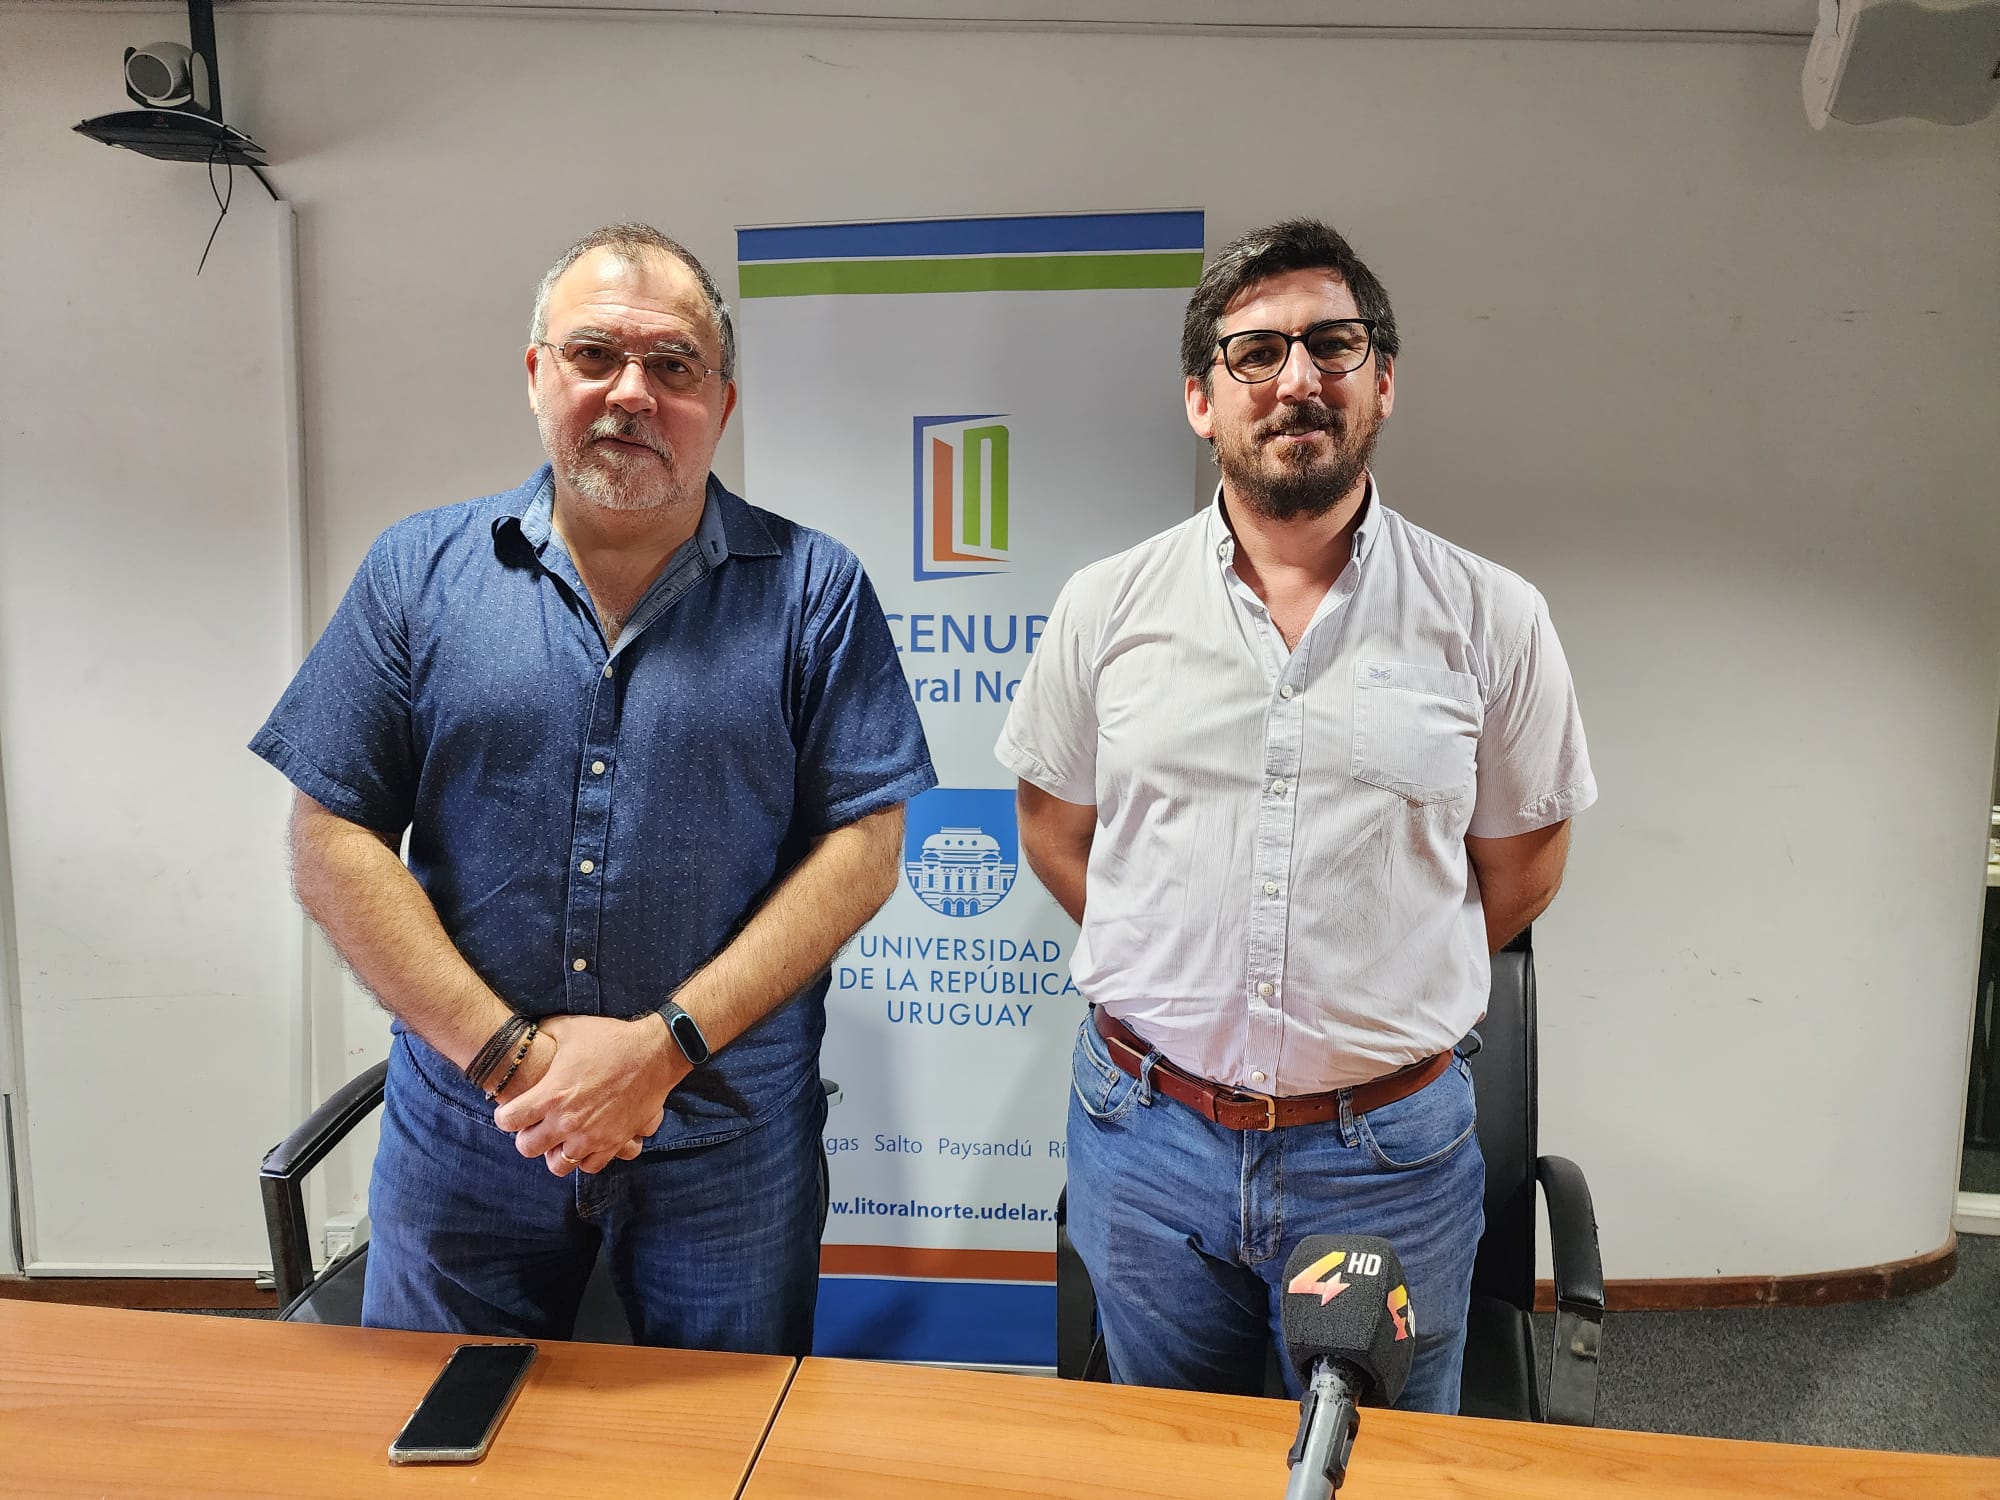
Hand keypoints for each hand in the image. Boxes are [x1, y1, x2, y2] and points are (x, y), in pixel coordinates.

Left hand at [492, 1014, 683, 1174]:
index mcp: (551, 1095)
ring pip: (558, 1165)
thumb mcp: (570, 1028)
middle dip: (527, 1136)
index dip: (506, 1115)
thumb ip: (543, 1032)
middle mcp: (567, 1122)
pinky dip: (585, 1158)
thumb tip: (527, 1033)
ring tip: (560, 1138)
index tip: (514, 1109)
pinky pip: (590, 1166)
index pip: (507, 1121)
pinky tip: (585, 1142)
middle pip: (527, 1148)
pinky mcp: (614, 1142)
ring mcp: (591, 1136)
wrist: (654, 1053)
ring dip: (555, 1152)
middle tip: (535, 1124)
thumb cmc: (611, 1039)